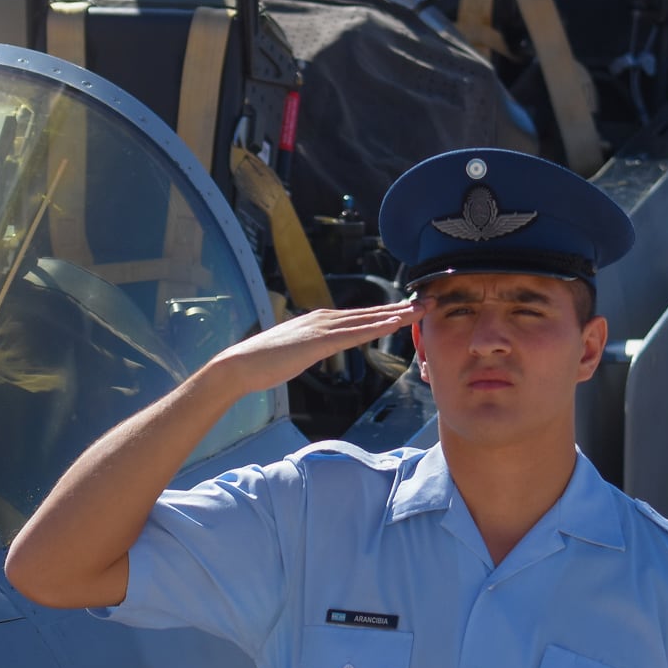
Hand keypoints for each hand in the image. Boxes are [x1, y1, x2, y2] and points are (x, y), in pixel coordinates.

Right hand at [209, 299, 423, 396]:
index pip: (362, 316)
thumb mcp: (297, 350)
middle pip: (370, 313)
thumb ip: (313, 345)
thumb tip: (322, 347)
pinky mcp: (317, 342)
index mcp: (321, 321)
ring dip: (395, 315)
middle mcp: (324, 318)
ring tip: (419, 310)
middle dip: (400, 309)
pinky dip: (374, 328)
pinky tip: (392, 325)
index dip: (388, 312)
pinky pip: (352, 335)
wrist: (241, 365)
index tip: (410, 309)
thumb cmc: (265, 361)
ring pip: (366, 320)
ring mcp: (321, 328)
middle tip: (427, 302)